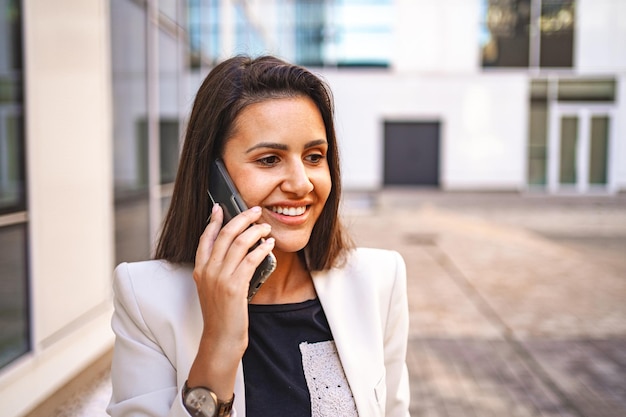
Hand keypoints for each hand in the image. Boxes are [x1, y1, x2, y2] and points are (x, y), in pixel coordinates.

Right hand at [188, 204, 273, 397]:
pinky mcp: (234, 286)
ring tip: (265, 228)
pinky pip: (251, 259)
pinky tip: (269, 244)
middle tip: (255, 211)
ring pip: (240, 243)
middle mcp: (207, 271)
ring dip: (256, 231)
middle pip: (226, 234)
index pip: (205, 238)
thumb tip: (237, 250)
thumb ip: (218, 270)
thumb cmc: (221, 315)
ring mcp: (220, 278)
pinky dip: (262, 248)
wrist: (220, 339)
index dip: (214, 220)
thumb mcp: (212, 289)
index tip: (221, 207)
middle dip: (242, 218)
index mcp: (199, 270)